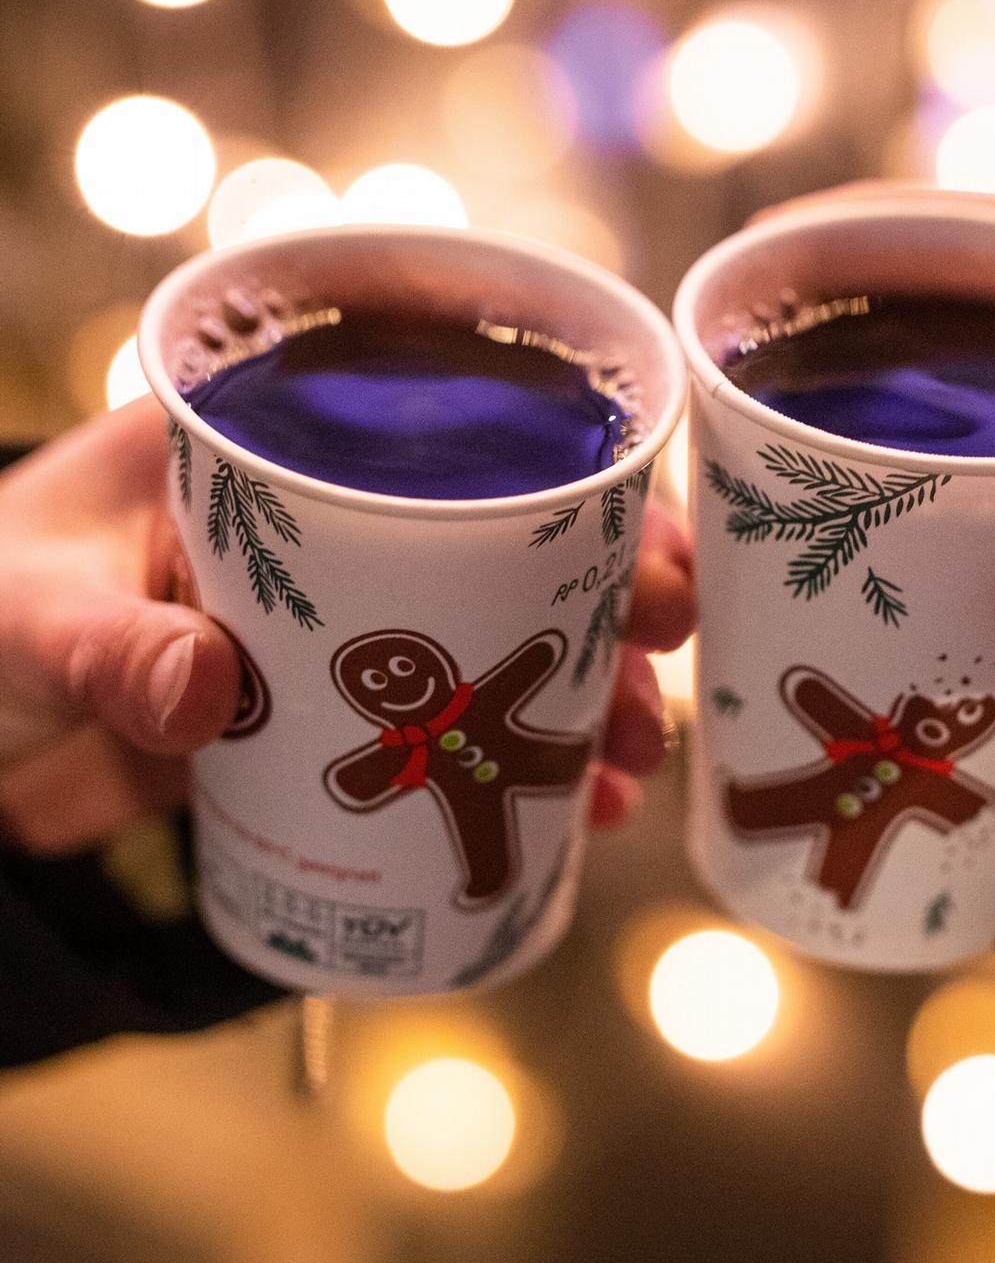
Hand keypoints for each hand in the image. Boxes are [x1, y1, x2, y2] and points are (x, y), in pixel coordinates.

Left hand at [0, 397, 693, 849]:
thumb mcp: (25, 611)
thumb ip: (109, 646)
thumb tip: (207, 688)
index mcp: (272, 456)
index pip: (449, 445)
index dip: (568, 489)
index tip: (648, 549)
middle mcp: (328, 534)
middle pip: (502, 553)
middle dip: (597, 605)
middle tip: (663, 657)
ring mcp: (337, 633)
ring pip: (487, 652)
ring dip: (568, 702)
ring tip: (621, 762)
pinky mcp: (325, 720)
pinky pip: (437, 741)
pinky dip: (501, 777)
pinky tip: (557, 817)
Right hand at [753, 184, 994, 693]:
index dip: (894, 238)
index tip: (786, 255)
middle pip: (962, 317)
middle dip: (848, 333)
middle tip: (741, 377)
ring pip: (956, 398)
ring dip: (863, 419)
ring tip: (759, 456)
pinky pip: (967, 474)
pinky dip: (902, 491)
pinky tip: (839, 535)